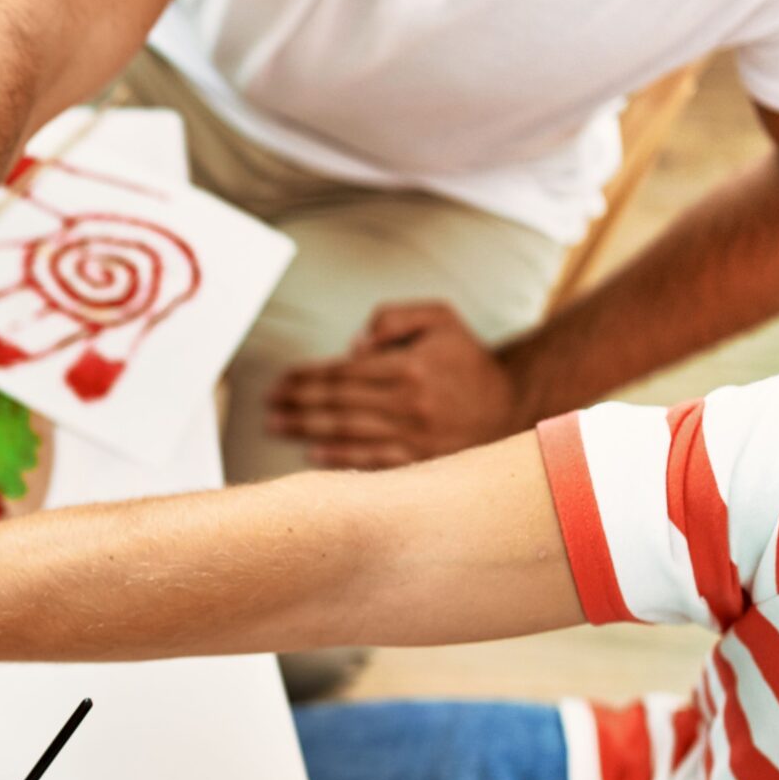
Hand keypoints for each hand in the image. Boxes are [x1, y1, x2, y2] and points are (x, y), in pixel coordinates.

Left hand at [266, 302, 531, 469]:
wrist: (511, 402)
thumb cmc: (465, 358)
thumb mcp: (439, 319)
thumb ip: (393, 318)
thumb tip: (352, 346)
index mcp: (410, 366)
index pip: (343, 372)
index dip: (306, 376)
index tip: (280, 380)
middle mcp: (410, 402)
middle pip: (338, 403)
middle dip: (296, 402)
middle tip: (268, 404)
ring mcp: (415, 436)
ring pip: (347, 432)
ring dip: (305, 429)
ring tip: (275, 425)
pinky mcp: (421, 461)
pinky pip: (371, 461)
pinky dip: (339, 458)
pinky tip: (311, 454)